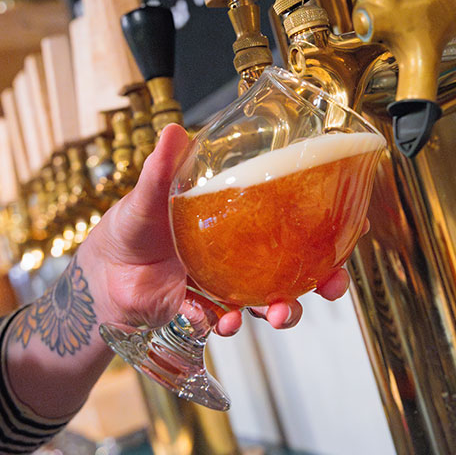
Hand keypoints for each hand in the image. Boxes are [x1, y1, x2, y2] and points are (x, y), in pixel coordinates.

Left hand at [83, 124, 352, 336]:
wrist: (101, 273)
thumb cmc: (130, 226)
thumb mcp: (146, 196)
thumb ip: (161, 170)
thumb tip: (175, 131)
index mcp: (238, 221)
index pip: (291, 223)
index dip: (326, 230)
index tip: (354, 229)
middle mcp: (240, 255)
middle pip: (294, 268)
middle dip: (322, 280)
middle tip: (334, 286)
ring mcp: (225, 285)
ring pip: (268, 300)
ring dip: (282, 310)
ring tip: (277, 314)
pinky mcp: (204, 311)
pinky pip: (226, 321)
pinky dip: (228, 324)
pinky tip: (224, 322)